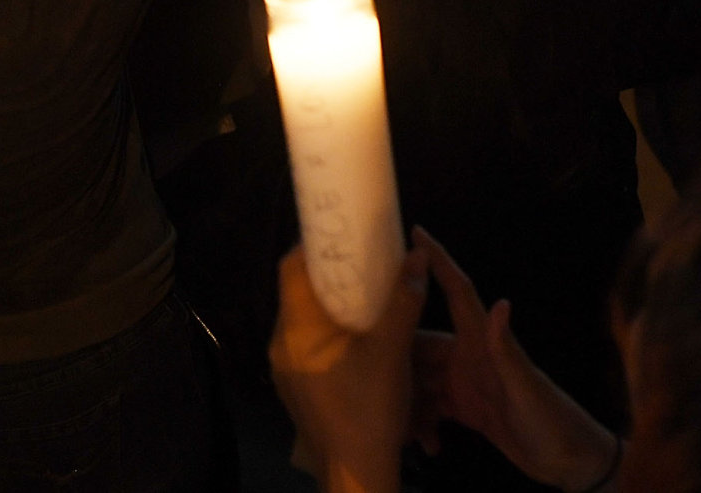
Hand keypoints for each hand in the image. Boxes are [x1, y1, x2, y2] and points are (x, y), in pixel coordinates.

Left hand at [270, 243, 428, 492]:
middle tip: (364, 256)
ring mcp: (287, 369)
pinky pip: (309, 343)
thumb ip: (404, 299)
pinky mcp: (298, 387)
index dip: (314, 243)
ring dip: (333, 301)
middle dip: (331, 271)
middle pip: (299, 292)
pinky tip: (361, 332)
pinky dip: (332, 328)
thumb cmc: (370, 408)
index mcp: (297, 330)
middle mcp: (282, 345)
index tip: (344, 232)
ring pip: (305, 319)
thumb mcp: (393, 350)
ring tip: (367, 289)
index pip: (291, 268)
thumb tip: (418, 255)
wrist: (355, 472)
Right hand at [412, 230, 618, 489]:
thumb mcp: (527, 388)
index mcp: (483, 344)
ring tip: (400, 427)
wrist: (568, 461)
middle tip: (371, 373)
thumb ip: (508, 351)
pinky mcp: (469, 409)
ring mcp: (469, 383)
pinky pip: (432, 406)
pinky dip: (422, 422)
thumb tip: (500, 303)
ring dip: (408, 399)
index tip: (417, 232)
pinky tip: (424, 444)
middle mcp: (472, 357)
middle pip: (423, 344)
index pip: (459, 292)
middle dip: (398, 357)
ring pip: (421, 379)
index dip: (440, 260)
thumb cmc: (551, 421)